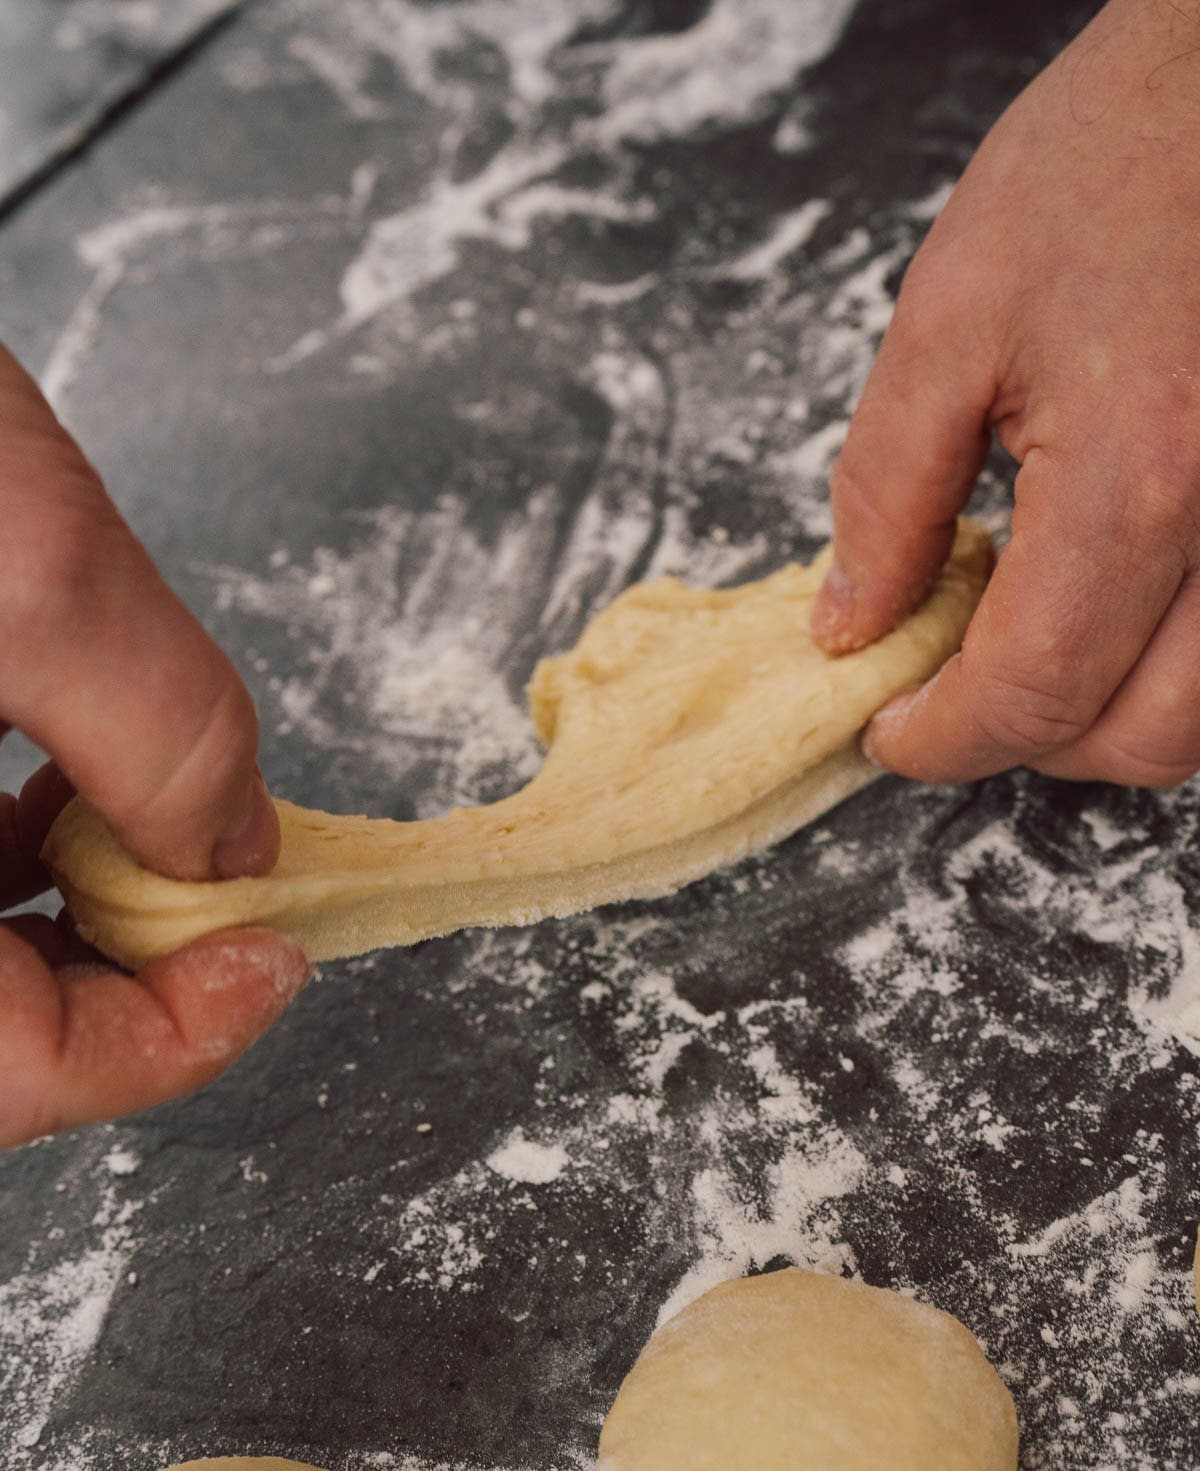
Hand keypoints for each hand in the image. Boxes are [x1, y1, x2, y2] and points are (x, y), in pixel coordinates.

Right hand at [0, 345, 307, 1147]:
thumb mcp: (16, 562)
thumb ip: (160, 729)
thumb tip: (237, 845)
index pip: (14, 1074)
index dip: (166, 1040)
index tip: (268, 960)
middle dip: (122, 975)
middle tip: (224, 904)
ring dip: (64, 914)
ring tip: (144, 831)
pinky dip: (3, 847)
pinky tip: (52, 778)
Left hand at [812, 0, 1199, 788]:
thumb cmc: (1112, 160)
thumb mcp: (950, 317)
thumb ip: (886, 492)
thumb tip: (853, 623)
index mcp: (1140, 477)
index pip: (1033, 692)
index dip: (941, 738)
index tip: (888, 729)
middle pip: (1139, 737)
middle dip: (1025, 742)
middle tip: (947, 693)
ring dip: (1107, 719)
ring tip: (1026, 648)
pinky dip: (1171, 667)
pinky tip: (1108, 606)